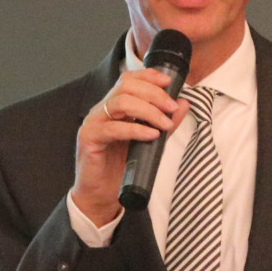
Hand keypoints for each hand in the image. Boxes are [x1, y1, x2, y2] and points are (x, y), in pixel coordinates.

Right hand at [70, 68, 189, 224]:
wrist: (102, 195)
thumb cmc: (122, 166)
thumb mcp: (149, 141)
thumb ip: (165, 122)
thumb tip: (183, 104)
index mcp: (114, 106)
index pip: (129, 79)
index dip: (149, 76)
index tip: (169, 82)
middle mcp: (102, 110)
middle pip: (126, 86)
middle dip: (154, 94)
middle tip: (171, 108)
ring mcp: (93, 123)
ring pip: (121, 103)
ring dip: (148, 111)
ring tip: (165, 124)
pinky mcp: (88, 139)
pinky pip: (113, 129)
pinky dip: (135, 129)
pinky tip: (151, 135)